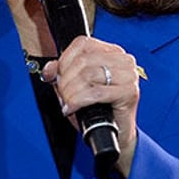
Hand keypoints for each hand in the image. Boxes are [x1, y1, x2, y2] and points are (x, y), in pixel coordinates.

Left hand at [41, 36, 139, 177]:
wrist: (118, 134)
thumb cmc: (99, 109)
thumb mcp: (77, 87)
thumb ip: (62, 73)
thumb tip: (49, 69)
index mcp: (112, 52)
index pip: (83, 44)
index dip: (64, 59)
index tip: (55, 76)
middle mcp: (123, 60)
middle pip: (84, 61)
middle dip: (66, 80)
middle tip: (62, 94)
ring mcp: (129, 75)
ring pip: (88, 75)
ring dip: (71, 92)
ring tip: (67, 102)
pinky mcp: (129, 92)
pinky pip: (95, 93)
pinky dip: (78, 101)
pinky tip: (73, 108)